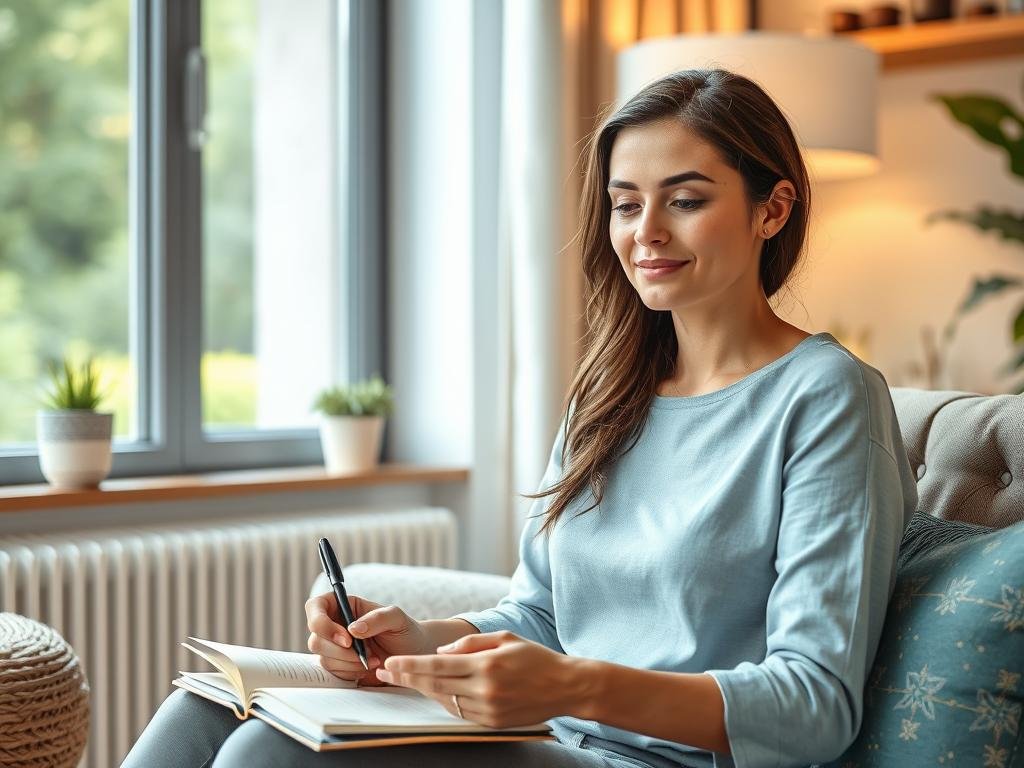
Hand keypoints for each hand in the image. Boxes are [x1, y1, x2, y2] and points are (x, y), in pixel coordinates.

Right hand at [305, 592, 432, 685]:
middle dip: (340, 651)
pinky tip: (368, 667)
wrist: (411, 655)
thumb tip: (353, 629)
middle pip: (315, 638)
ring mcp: (334, 646)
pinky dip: (351, 672)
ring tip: (373, 659)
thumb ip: (377, 618)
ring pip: (322, 658)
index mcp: (343, 605)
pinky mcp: (338, 665)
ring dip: (349, 662)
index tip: (347, 637)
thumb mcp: (396, 618)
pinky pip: (333, 672)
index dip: (322, 623)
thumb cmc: (404, 630)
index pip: (315, 607)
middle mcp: (334, 624)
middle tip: (366, 653)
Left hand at [375, 631, 584, 727]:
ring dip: (426, 690)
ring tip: (408, 679)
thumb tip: (442, 651)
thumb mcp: (504, 637)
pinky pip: (461, 712)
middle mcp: (484, 689)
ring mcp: (488, 709)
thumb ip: (470, 642)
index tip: (391, 662)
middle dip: (407, 678)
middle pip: (435, 685)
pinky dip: (447, 701)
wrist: (565, 686)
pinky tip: (437, 692)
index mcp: (485, 664)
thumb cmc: (535, 657)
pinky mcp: (493, 723)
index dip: (411, 665)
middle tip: (384, 672)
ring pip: (446, 701)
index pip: (437, 666)